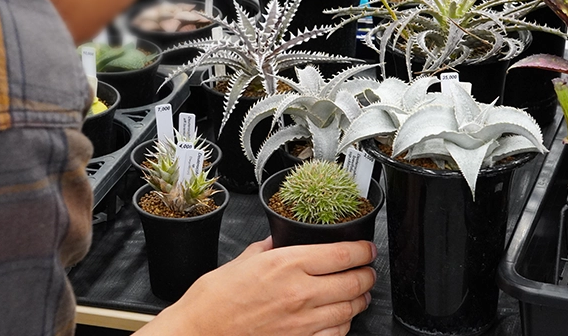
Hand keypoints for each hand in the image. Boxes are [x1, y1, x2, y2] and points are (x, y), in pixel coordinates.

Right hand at [137, 237, 376, 335]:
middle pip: (353, 282)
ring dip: (360, 300)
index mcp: (287, 264)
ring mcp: (302, 321)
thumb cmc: (214, 299)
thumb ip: (269, 248)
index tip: (367, 249)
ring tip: (361, 294)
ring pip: (349, 310)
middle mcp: (300, 292)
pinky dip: (344, 325)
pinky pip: (335, 334)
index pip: (341, 254)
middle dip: (367, 274)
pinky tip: (341, 319)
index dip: (362, 250)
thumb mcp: (243, 260)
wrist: (199, 333)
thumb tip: (280, 241)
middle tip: (368, 270)